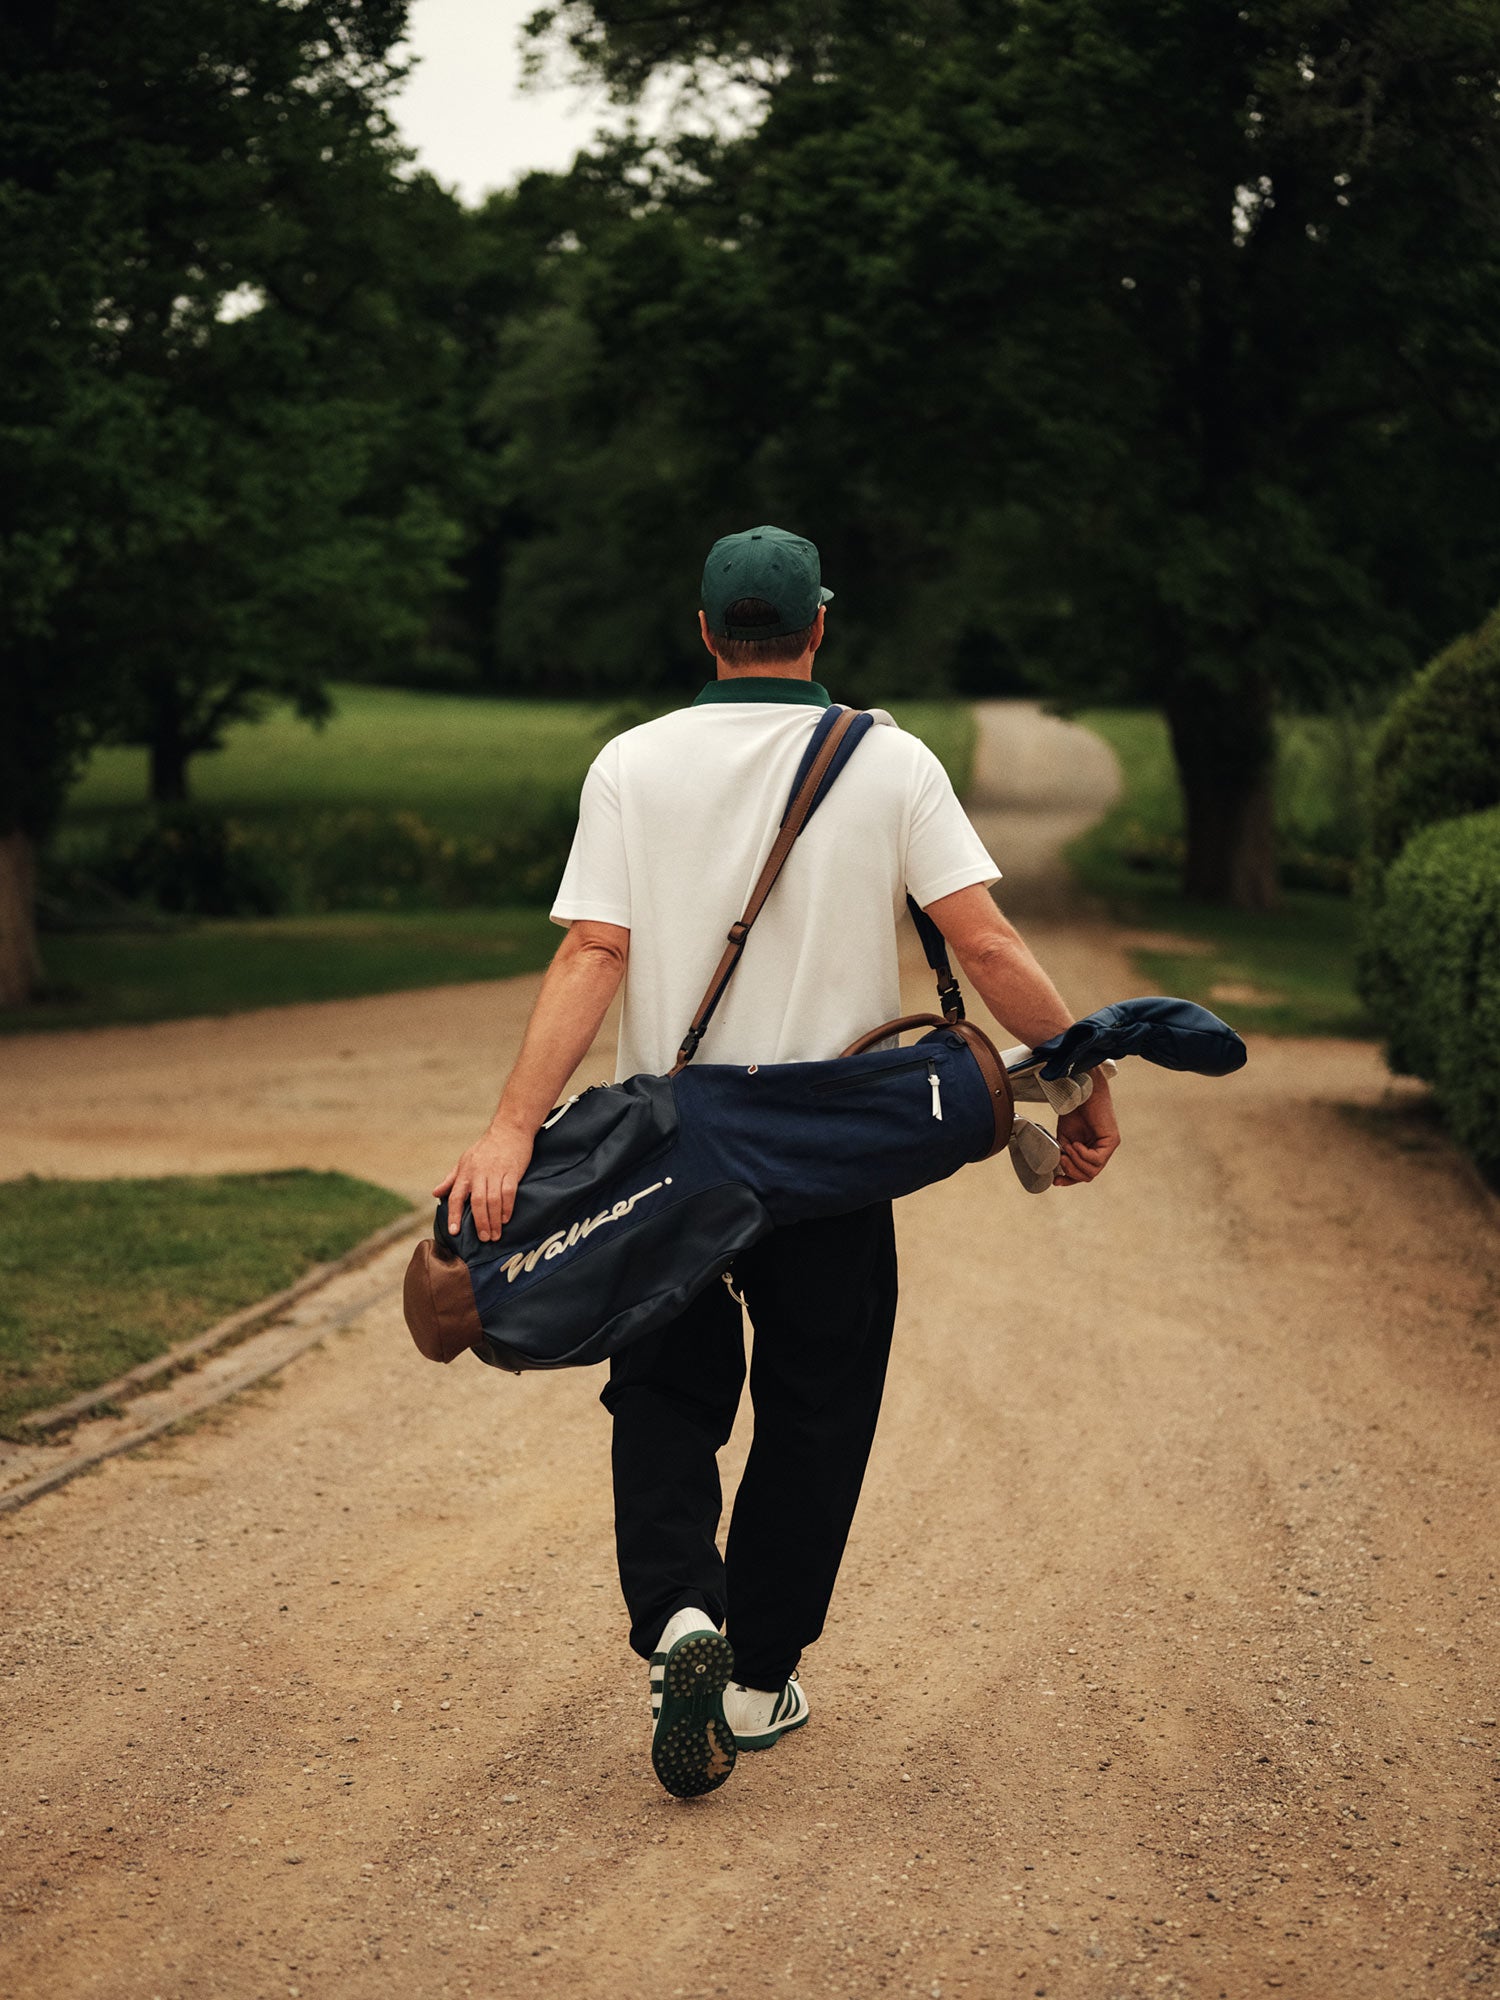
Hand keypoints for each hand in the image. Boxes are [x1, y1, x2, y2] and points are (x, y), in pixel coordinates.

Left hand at [433, 1123, 534, 1241]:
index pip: (456, 1196)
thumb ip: (451, 1179)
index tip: (454, 1232)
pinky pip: (509, 1192)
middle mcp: (479, 1173)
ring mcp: (496, 1172)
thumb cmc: (486, 1147)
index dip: (454, 1215)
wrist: (509, 1129)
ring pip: (493, 1200)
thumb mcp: (465, 1160)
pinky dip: (507, 1208)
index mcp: (465, 1172)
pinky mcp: (512, 1171)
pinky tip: (506, 1219)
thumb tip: (435, 1193)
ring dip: (494, 1220)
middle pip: (478, 1202)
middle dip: (480, 1223)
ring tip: (496, 1234)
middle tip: (484, 1238)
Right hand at [1053, 1078, 1119, 1186]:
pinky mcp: (1112, 1141)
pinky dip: (1082, 1155)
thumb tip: (1058, 1172)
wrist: (1080, 1092)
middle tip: (1062, 1158)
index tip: (1056, 1181)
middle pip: (1089, 1176)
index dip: (1070, 1179)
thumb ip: (1064, 1154)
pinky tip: (1076, 1144)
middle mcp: (1102, 1151)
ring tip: (1068, 1147)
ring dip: (1075, 1161)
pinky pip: (1097, 1160)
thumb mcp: (1064, 1138)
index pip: (1084, 1174)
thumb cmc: (1073, 1110)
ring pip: (1093, 1171)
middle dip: (1072, 1171)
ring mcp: (1109, 1147)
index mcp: (1091, 1151)